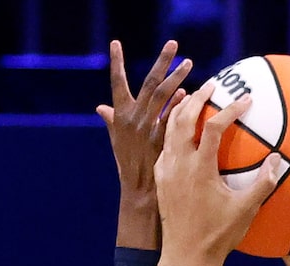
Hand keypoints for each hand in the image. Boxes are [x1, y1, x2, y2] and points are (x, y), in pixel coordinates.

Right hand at [98, 39, 191, 223]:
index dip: (115, 63)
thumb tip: (100, 107)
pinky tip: (189, 94)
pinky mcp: (162, 141)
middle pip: (149, 84)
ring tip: (189, 64)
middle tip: (173, 44)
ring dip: (177, 78)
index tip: (115, 43)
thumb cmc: (129, 168)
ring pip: (164, 97)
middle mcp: (133, 121)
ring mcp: (148, 130)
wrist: (140, 197)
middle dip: (161, 62)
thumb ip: (111, 122)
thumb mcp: (117, 143)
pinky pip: (173, 118)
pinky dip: (180, 105)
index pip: (116, 84)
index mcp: (120, 118)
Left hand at [152, 85, 283, 265]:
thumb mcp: (245, 211)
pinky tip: (180, 128)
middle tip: (213, 85)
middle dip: (199, 97)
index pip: (214, 126)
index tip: (246, 100)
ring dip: (182, 108)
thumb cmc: (217, 237)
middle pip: (184, 116)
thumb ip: (263, 183)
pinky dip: (172, 129)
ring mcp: (167, 170)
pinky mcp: (161, 179)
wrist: (185, 259)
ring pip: (170, 127)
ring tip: (195, 97)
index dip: (230, 109)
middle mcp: (179, 164)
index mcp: (200, 169)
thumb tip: (278, 160)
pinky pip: (164, 144)